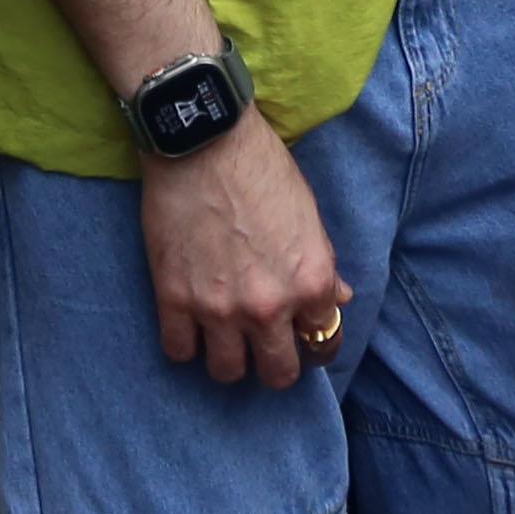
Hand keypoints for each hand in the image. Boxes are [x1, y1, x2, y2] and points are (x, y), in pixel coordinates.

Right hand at [144, 125, 346, 387]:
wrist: (203, 139)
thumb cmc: (261, 167)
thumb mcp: (307, 213)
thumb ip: (323, 264)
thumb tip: (340, 299)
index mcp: (310, 282)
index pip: (324, 342)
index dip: (315, 342)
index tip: (304, 339)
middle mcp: (269, 306)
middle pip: (278, 374)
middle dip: (275, 362)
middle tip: (264, 344)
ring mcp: (219, 308)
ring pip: (227, 373)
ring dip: (229, 357)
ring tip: (225, 334)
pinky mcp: (174, 299)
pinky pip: (179, 351)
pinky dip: (185, 342)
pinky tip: (189, 322)